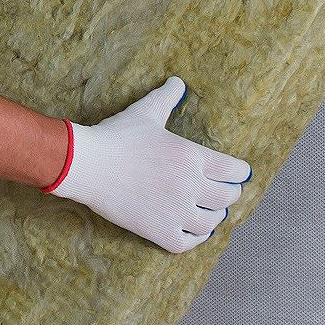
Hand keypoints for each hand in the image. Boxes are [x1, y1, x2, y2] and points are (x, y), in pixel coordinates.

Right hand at [47, 77, 250, 252]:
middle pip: (228, 198)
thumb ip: (167, 97)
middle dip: (228, 193)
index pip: (235, 171)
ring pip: (212, 223)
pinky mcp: (159, 231)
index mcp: (192, 157)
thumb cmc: (116, 136)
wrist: (85, 164)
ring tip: (209, 211)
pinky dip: (195, 239)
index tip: (236, 173)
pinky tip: (191, 230)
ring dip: (214, 217)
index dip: (238, 172)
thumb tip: (178, 81)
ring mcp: (175, 212)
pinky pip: (189, 243)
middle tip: (222, 191)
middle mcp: (190, 186)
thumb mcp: (146, 112)